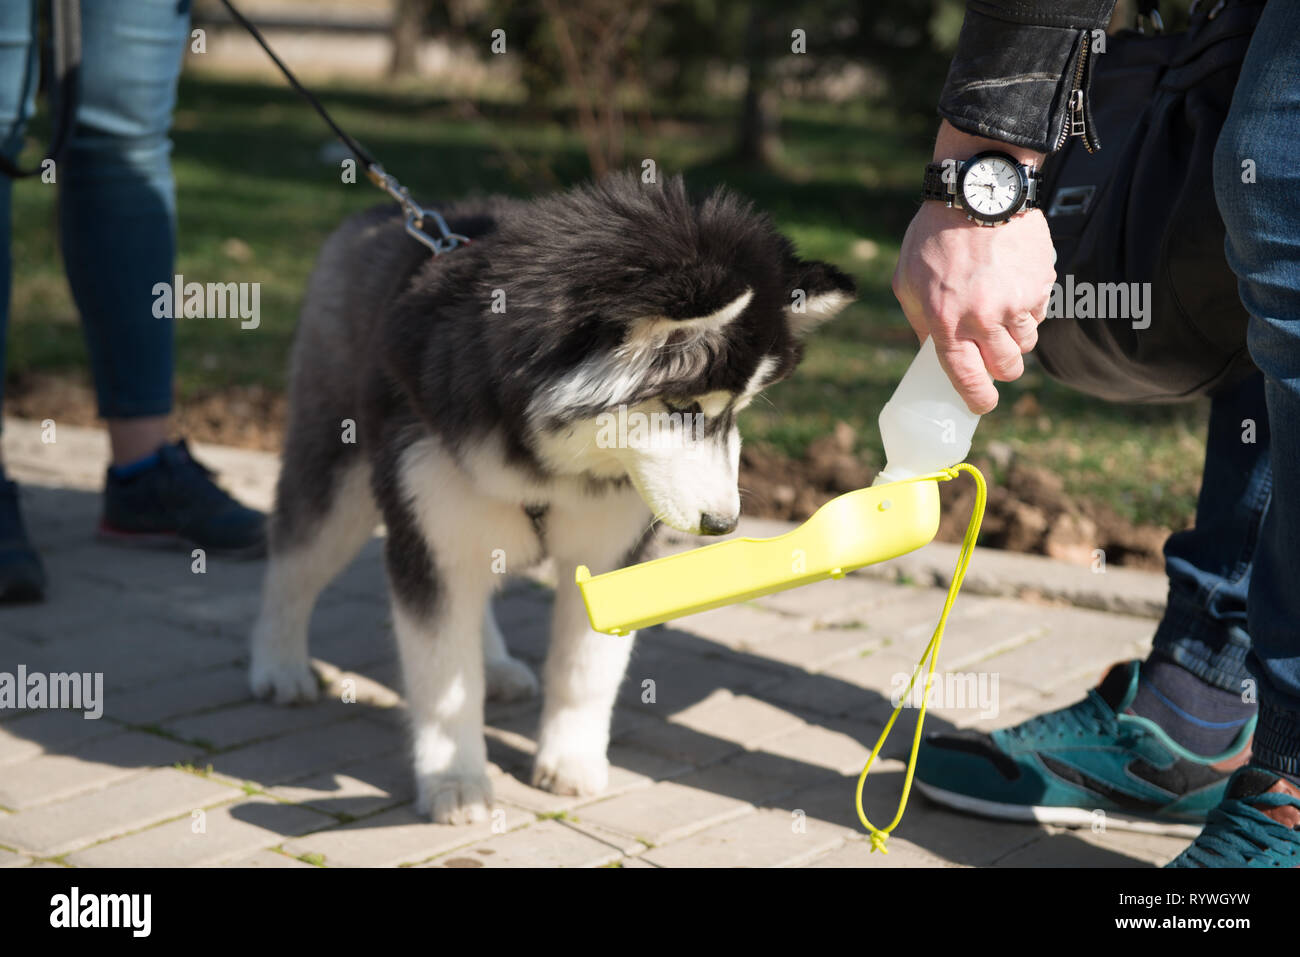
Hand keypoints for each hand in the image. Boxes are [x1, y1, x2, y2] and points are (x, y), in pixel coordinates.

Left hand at [891, 123, 1056, 414]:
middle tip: (994, 356)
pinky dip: (1028, 306)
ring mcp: (1017, 301)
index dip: (977, 398)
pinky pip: (1040, 311)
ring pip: (1027, 342)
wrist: (976, 190)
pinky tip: (1011, 282)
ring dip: (1015, 335)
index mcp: (947, 322)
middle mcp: (985, 318)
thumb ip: (920, 320)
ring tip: (1000, 309)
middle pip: (1008, 367)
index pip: (967, 377)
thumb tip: (931, 351)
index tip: (981, 405)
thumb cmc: (933, 236)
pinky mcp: (1042, 282)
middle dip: (1002, 368)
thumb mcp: (907, 280)